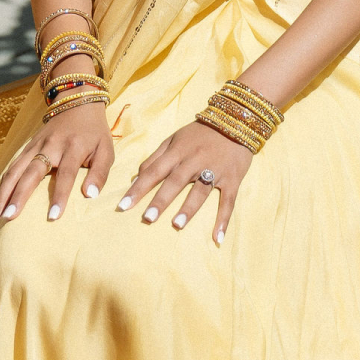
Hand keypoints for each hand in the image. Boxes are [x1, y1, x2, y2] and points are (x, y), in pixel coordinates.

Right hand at [0, 100, 114, 224]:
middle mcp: (50, 146)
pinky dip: (2, 186)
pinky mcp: (27, 147)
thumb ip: (100, 173)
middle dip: (18, 196)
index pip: (66, 174)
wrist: (77, 103)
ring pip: (14, 170)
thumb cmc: (95, 133)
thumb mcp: (106, 150)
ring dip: (2, 195)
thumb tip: (90, 196)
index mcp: (73, 147)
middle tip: (8, 219)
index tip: (53, 217)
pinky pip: (11, 167)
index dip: (59, 196)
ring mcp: (35, 146)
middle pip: (31, 172)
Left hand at [117, 121, 248, 242]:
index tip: (123, 206)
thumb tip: (137, 176)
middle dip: (161, 200)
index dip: (138, 188)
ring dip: (189, 208)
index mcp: (178, 152)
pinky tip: (217, 237)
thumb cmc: (200, 133)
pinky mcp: (232, 179)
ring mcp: (214, 170)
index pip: (154, 171)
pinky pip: (228, 201)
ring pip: (200, 191)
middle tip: (148, 218)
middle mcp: (194, 161)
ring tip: (177, 225)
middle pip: (175, 181)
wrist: (236, 121)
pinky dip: (224, 219)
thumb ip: (156, 157)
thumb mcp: (174, 138)